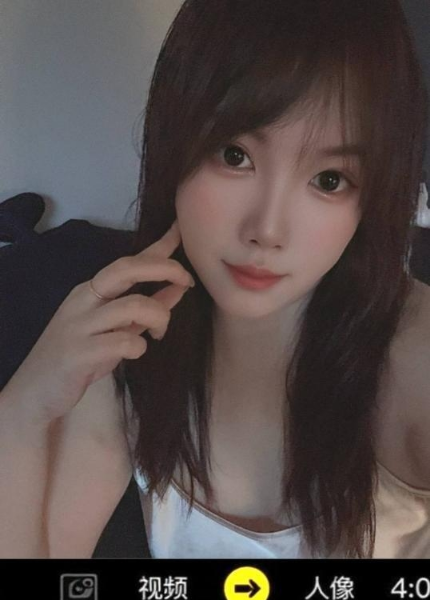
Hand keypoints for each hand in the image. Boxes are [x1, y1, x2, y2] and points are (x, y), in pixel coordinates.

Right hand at [3, 219, 194, 423]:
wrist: (35, 391)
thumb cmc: (79, 357)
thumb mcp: (115, 330)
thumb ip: (144, 311)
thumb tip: (178, 290)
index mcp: (91, 292)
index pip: (129, 261)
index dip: (158, 246)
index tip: (181, 230)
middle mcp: (83, 301)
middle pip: (126, 269)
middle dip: (164, 268)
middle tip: (187, 280)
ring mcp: (79, 325)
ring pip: (132, 305)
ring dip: (158, 316)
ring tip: (160, 332)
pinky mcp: (79, 353)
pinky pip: (122, 342)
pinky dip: (139, 346)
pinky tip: (136, 352)